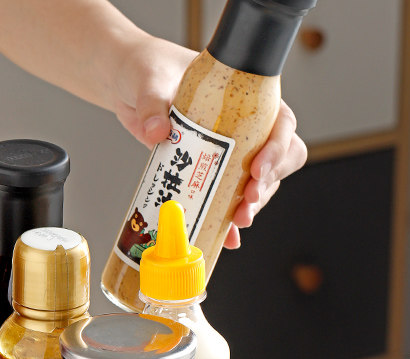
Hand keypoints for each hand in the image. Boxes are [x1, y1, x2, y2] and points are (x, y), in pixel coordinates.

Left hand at [113, 36, 305, 246]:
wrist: (129, 86)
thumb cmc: (149, 70)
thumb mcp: (151, 81)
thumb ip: (153, 104)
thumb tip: (157, 131)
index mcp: (245, 96)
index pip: (281, 123)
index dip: (278, 148)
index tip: (258, 169)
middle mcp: (244, 126)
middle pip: (278, 160)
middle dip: (267, 184)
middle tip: (247, 203)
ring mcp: (229, 152)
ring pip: (258, 184)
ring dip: (251, 206)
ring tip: (237, 223)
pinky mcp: (209, 172)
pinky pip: (228, 199)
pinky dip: (228, 220)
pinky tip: (226, 236)